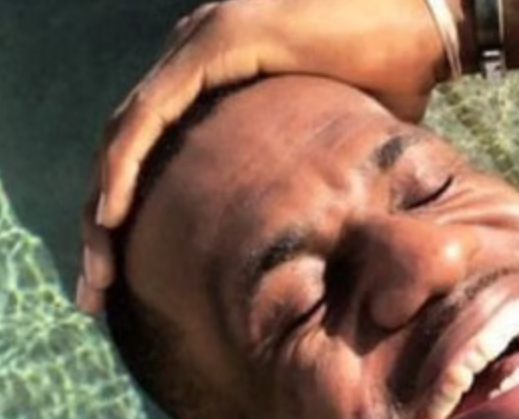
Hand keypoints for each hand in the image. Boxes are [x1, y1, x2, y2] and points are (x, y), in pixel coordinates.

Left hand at [78, 0, 450, 313]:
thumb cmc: (398, 75)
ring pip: (124, 137)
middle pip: (124, 152)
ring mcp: (201, 44)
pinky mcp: (217, 43)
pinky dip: (125, 167)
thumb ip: (317, 183)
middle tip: (91, 291)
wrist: (428, 19)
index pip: (149, 155)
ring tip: (96, 272)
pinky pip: (152, 115)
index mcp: (214, 81)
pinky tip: (110, 215)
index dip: (126, 215)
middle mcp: (194, 57)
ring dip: (100, 210)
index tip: (116, 279)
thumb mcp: (342, 148)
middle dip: (99, 228)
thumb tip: (329, 244)